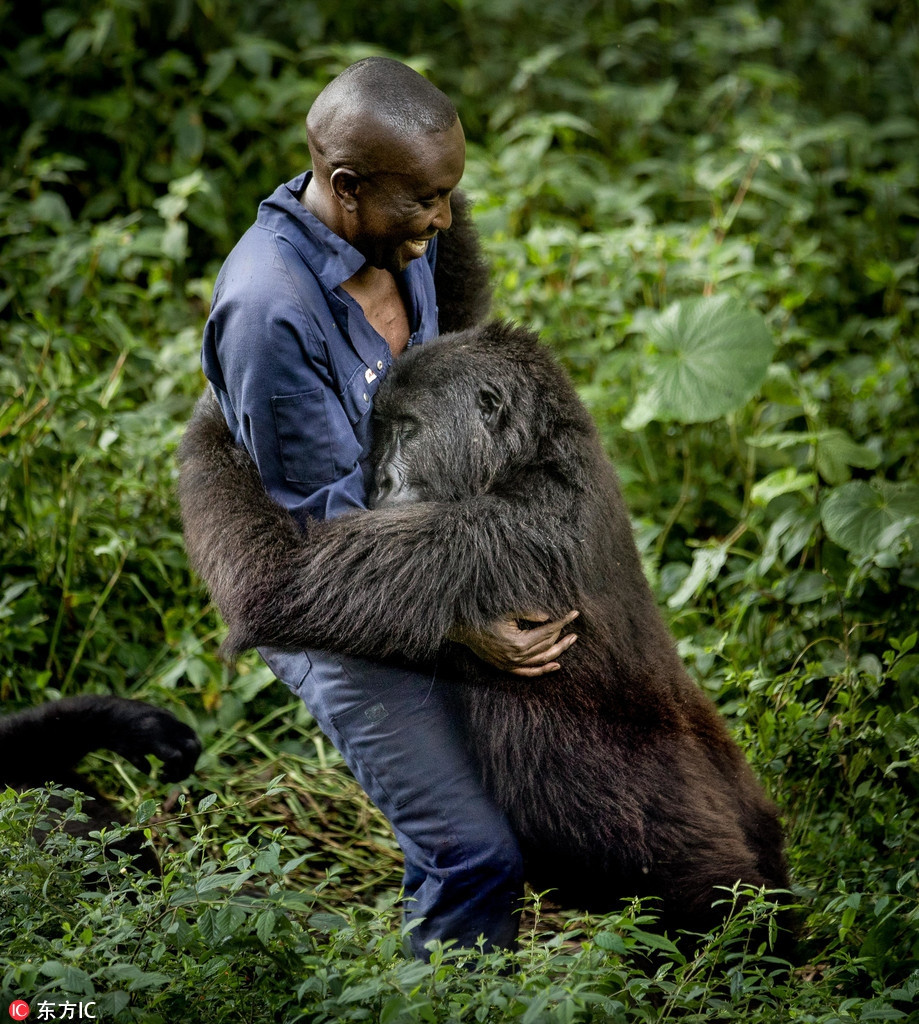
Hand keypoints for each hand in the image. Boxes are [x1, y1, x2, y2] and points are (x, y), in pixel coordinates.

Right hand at [449, 610, 578, 676]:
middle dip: (563, 638)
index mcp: (519, 642)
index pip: (548, 631)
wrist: (465, 629)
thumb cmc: (485, 617)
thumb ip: (528, 613)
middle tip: (575, 632)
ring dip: (558, 651)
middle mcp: (517, 656)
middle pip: (548, 647)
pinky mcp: (506, 668)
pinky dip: (543, 670)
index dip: (562, 622)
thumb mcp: (507, 611)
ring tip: (569, 643)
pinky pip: (528, 673)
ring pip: (542, 660)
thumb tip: (547, 617)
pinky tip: (556, 666)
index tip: (574, 614)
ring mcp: (512, 664)